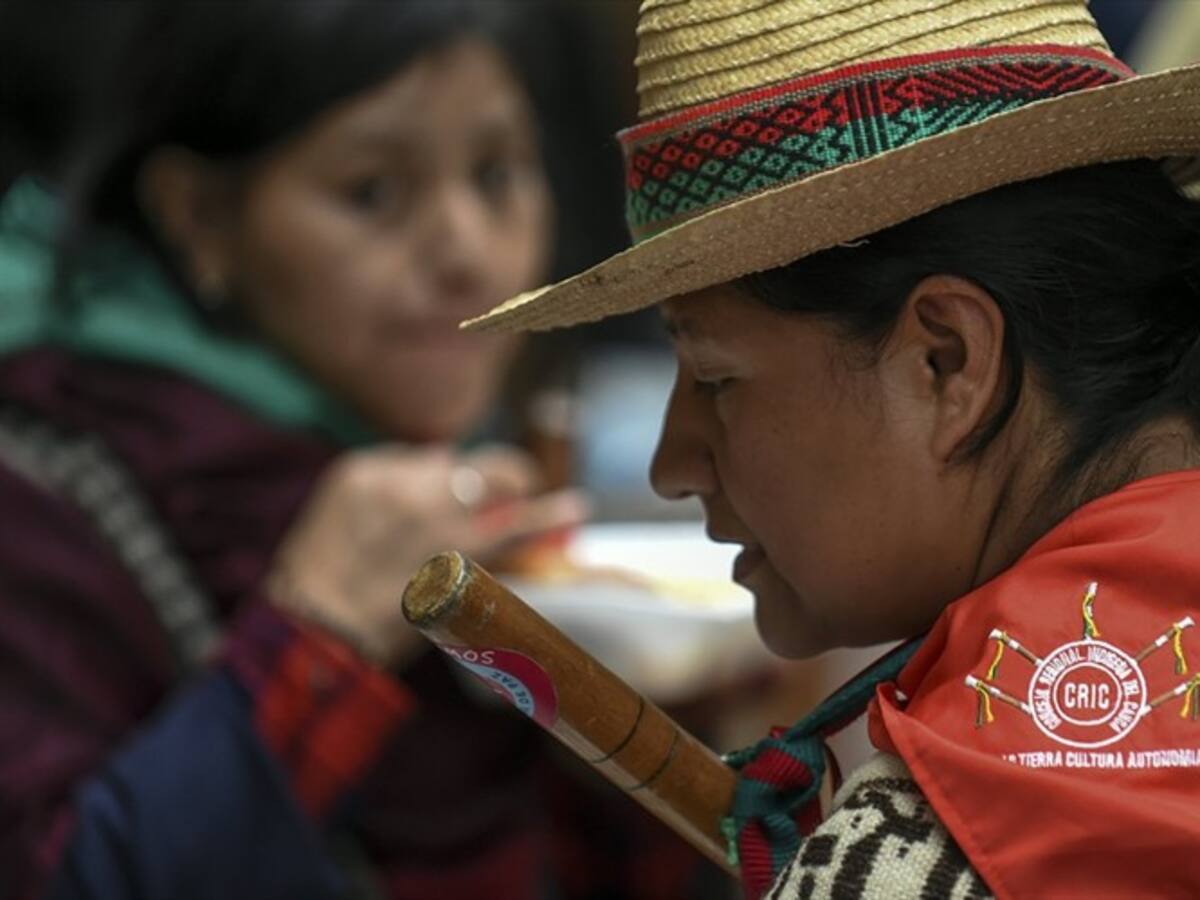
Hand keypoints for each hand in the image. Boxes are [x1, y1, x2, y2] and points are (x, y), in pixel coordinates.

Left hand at [267, 443, 587, 667]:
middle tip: (520, 485)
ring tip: (438, 506)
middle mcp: (423, 505)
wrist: (308, 626)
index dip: (551, 512)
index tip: (578, 506)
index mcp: (449, 550)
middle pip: (490, 468)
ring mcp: (386, 481)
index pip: (517, 519)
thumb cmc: (386, 628)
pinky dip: (411, 478)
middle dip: (511, 476)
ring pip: (445, 459)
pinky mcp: (356, 469)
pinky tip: (401, 504)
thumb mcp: (451, 601)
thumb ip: (485, 559)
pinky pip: (403, 460)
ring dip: (452, 478)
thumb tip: (520, 533)